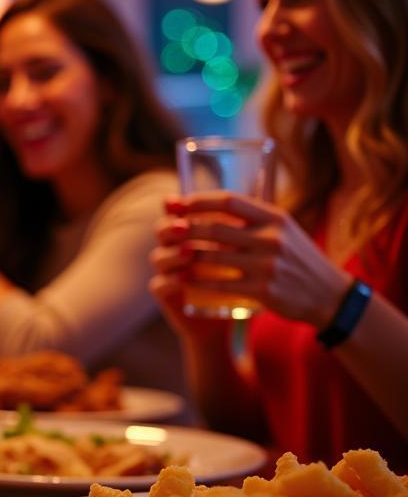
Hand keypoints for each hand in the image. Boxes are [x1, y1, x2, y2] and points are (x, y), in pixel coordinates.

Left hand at [150, 191, 351, 328]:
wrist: (328, 295)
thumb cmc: (297, 259)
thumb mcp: (283, 230)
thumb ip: (253, 218)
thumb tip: (211, 203)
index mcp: (275, 218)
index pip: (229, 201)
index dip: (198, 201)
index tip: (177, 204)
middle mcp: (271, 238)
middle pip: (215, 228)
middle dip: (185, 229)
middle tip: (166, 232)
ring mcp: (267, 265)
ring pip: (213, 256)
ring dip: (186, 256)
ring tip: (170, 254)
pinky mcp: (263, 290)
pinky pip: (220, 284)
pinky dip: (197, 281)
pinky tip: (182, 279)